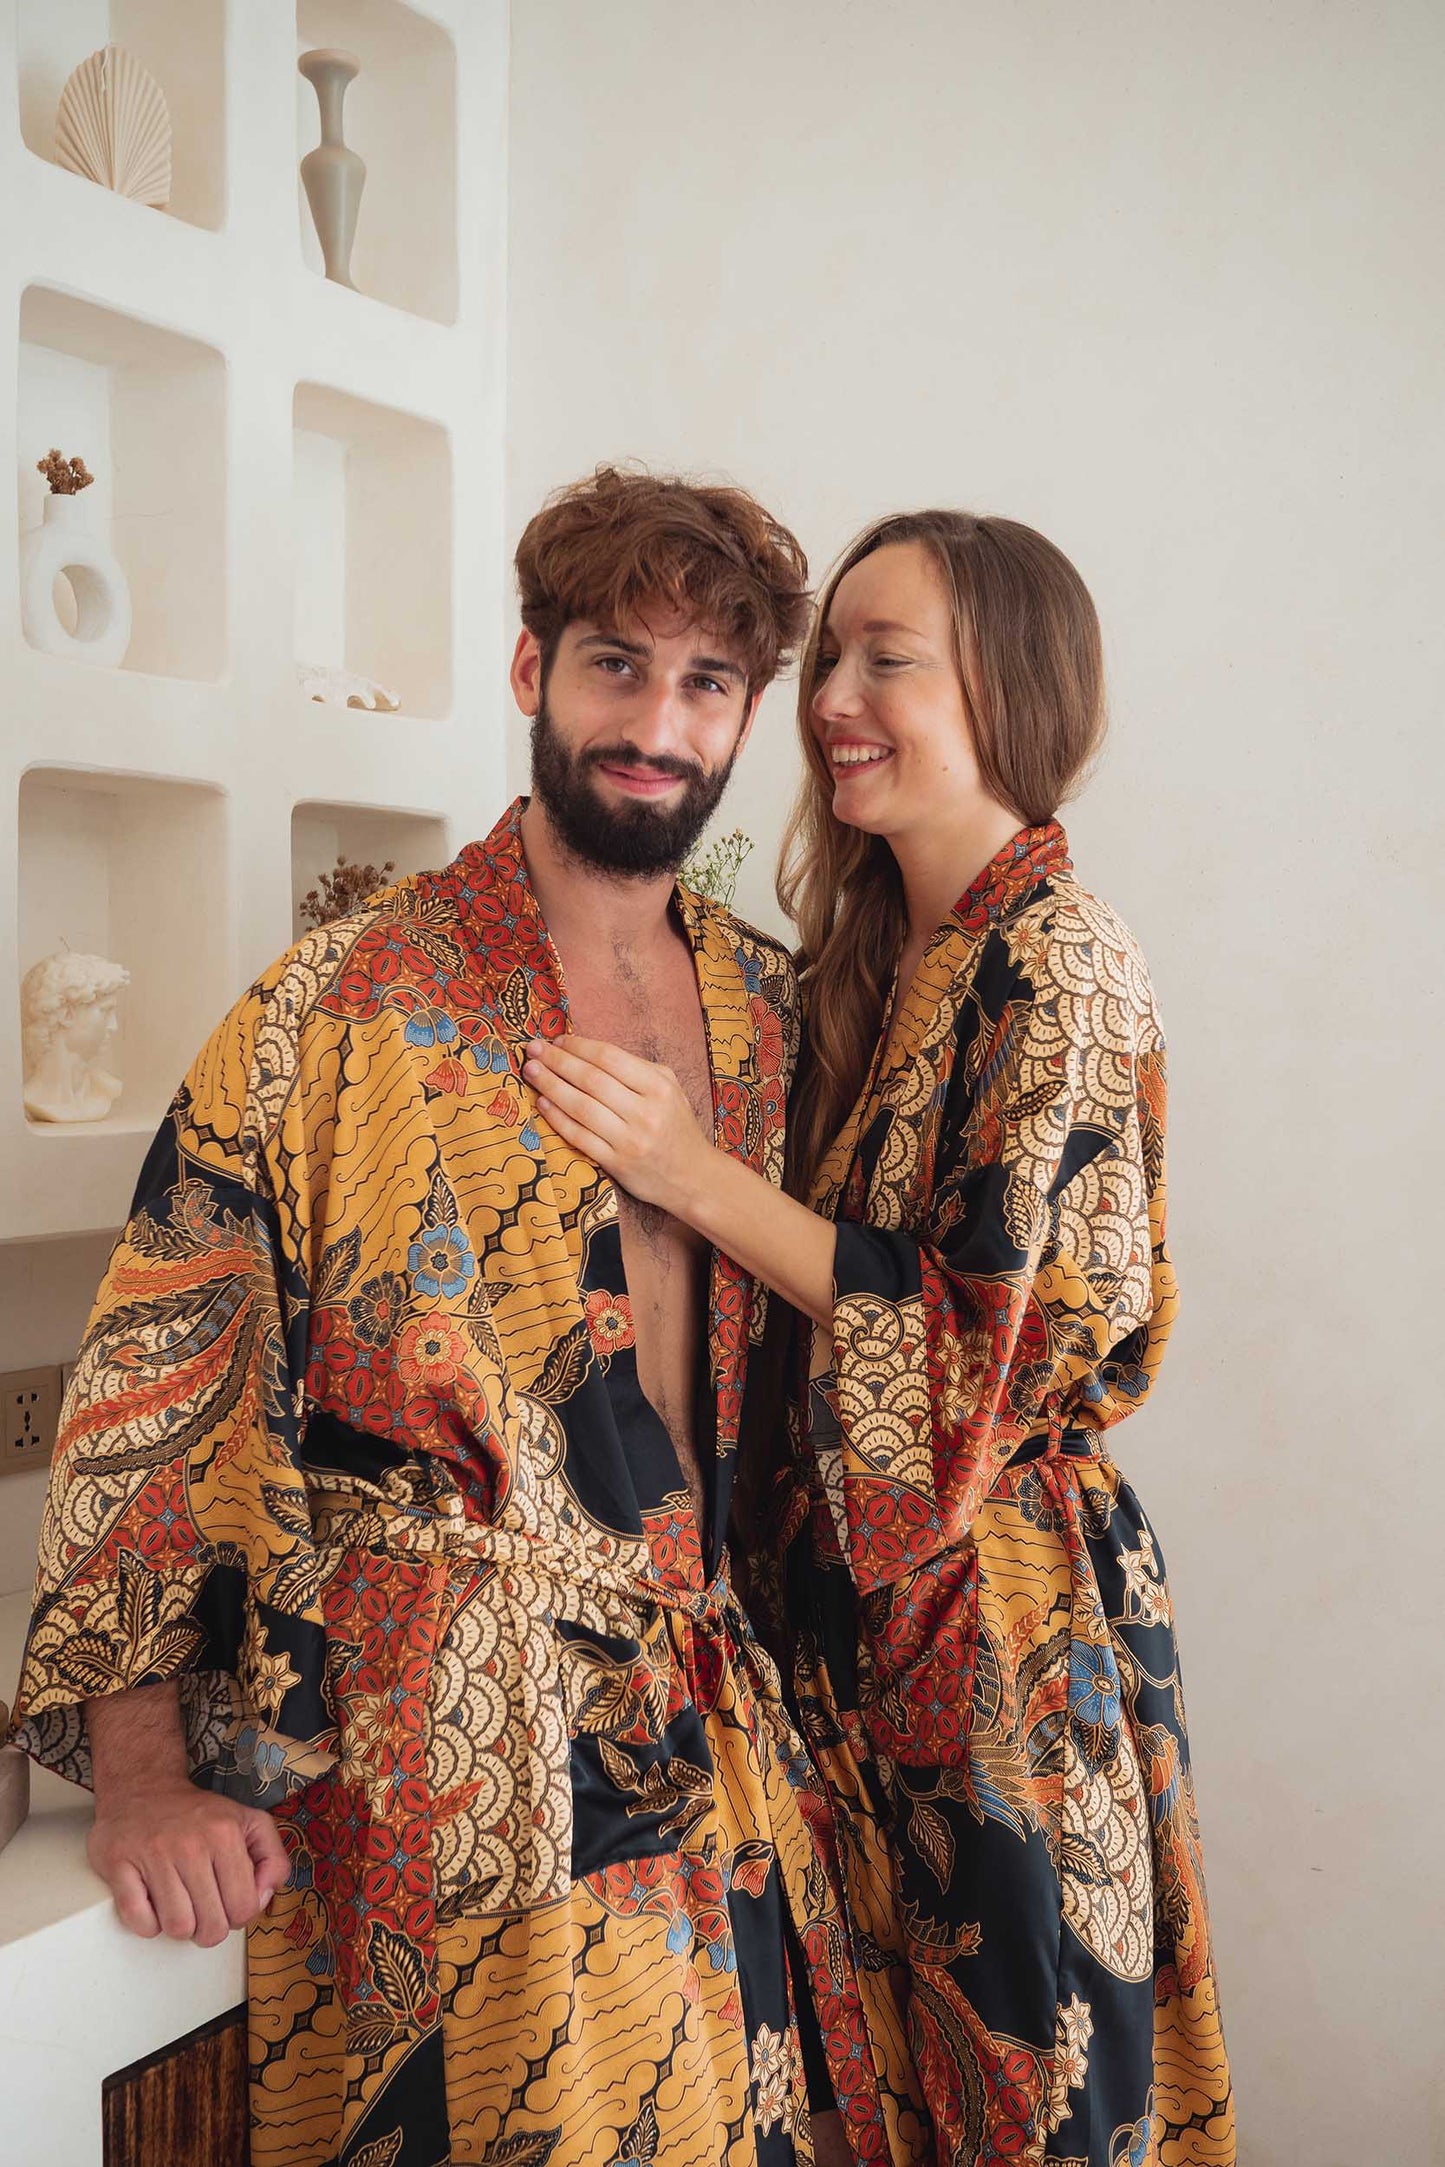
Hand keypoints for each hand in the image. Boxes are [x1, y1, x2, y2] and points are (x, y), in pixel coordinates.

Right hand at [88, 1781, 290, 1945]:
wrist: (143, 1788)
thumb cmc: (199, 1814)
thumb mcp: (250, 1823)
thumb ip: (273, 1859)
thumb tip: (263, 1898)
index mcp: (226, 1833)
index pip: (243, 1907)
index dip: (239, 1917)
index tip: (229, 1905)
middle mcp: (190, 1843)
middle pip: (211, 1925)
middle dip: (210, 1929)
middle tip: (204, 1912)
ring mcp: (153, 1854)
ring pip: (176, 1927)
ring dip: (180, 1927)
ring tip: (181, 1906)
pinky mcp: (119, 1865)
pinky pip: (139, 1921)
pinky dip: (148, 1924)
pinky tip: (154, 1905)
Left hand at [522, 1034, 715, 1217]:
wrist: (693, 1177)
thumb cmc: (676, 1127)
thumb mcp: (670, 1090)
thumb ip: (637, 1070)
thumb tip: (587, 1051)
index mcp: (659, 1086)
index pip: (610, 1058)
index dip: (578, 1046)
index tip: (557, 1040)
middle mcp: (645, 1112)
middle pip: (591, 1079)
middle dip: (557, 1061)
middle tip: (533, 1050)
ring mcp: (630, 1139)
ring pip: (580, 1106)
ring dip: (550, 1086)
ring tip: (531, 1071)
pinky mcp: (617, 1163)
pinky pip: (579, 1136)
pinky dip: (557, 1118)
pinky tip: (542, 1103)